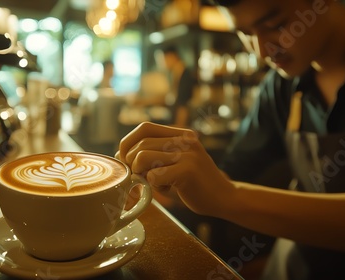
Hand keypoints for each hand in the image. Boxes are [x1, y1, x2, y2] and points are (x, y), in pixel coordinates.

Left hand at [118, 122, 234, 216]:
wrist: (224, 198)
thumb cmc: (193, 185)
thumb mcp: (174, 164)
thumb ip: (153, 156)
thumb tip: (120, 155)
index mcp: (181, 134)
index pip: (144, 128)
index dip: (128, 142)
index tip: (126, 159)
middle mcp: (184, 139)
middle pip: (140, 144)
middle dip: (131, 163)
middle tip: (139, 177)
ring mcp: (187, 153)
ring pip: (143, 157)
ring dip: (142, 174)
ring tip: (156, 182)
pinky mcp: (187, 170)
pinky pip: (153, 176)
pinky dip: (155, 186)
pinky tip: (169, 189)